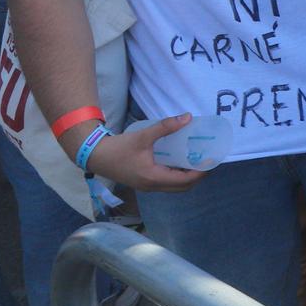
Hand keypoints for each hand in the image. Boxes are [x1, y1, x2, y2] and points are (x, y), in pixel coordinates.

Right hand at [79, 115, 208, 192]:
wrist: (94, 156)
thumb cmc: (118, 148)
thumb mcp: (143, 136)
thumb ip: (165, 127)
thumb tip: (187, 117)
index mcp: (154, 178)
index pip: (185, 180)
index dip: (201, 172)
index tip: (211, 160)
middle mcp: (152, 186)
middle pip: (183, 187)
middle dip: (197, 176)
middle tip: (206, 160)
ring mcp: (147, 186)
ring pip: (174, 187)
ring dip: (187, 177)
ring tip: (196, 160)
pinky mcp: (143, 183)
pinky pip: (166, 183)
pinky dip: (176, 176)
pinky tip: (179, 161)